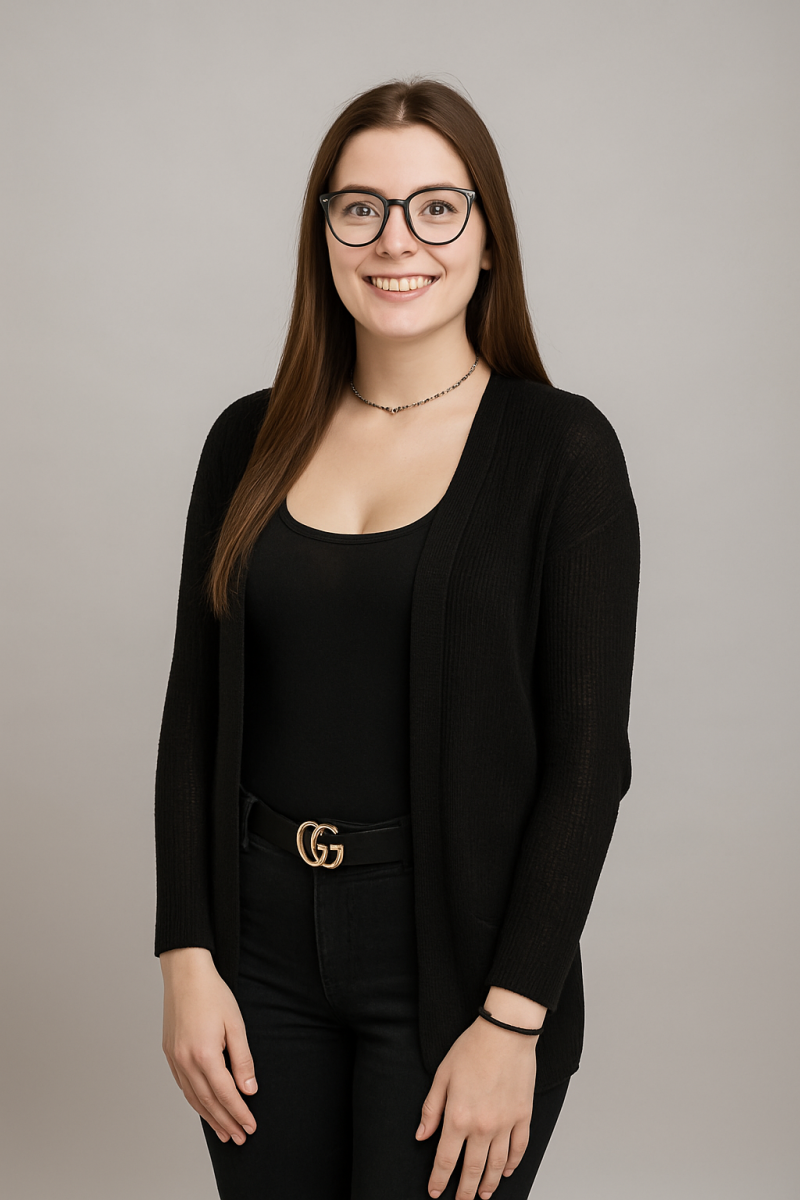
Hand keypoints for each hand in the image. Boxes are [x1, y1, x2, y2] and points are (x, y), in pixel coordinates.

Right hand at [160, 947, 257, 1144]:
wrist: (185, 974)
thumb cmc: (212, 994)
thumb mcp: (235, 1024)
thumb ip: (242, 1059)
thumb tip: (249, 1089)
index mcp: (204, 1055)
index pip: (225, 1094)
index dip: (239, 1113)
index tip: (250, 1126)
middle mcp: (185, 1061)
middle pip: (208, 1102)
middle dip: (226, 1122)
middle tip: (240, 1137)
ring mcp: (175, 1059)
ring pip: (193, 1098)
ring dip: (209, 1117)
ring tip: (223, 1132)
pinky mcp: (169, 1053)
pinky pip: (183, 1086)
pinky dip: (195, 1101)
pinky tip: (204, 1107)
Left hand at [415, 1016, 537, 1198]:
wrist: (506, 1033)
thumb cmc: (472, 1049)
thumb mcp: (442, 1076)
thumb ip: (431, 1109)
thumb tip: (422, 1135)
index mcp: (458, 1117)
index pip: (446, 1160)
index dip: (439, 1180)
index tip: (435, 1192)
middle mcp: (482, 1127)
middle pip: (473, 1169)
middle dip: (465, 1190)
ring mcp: (506, 1123)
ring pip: (497, 1165)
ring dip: (490, 1184)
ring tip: (484, 1195)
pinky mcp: (523, 1116)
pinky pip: (519, 1148)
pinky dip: (513, 1163)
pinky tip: (507, 1171)